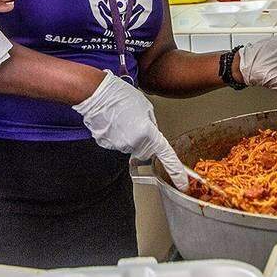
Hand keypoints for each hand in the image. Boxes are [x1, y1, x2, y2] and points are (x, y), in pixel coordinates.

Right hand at [73, 70, 189, 189]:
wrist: (96, 94)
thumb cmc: (118, 95)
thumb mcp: (145, 106)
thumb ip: (152, 123)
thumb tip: (152, 131)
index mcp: (147, 133)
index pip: (166, 155)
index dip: (175, 171)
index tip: (181, 182)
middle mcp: (133, 143)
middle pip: (145, 151)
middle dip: (145, 141)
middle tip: (137, 123)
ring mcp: (118, 145)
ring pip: (130, 146)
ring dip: (129, 136)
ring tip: (122, 118)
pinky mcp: (106, 144)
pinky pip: (116, 143)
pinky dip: (116, 134)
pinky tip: (113, 121)